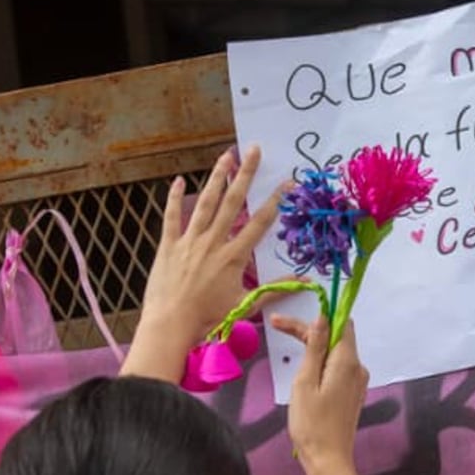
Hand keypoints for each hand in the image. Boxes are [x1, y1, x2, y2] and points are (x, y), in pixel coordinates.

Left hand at [125, 147, 285, 379]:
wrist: (170, 325)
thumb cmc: (208, 319)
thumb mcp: (246, 305)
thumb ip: (275, 290)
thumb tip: (306, 282)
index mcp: (233, 256)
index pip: (260, 222)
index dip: (275, 200)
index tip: (287, 182)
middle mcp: (213, 242)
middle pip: (233, 202)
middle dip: (245, 174)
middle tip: (254, 150)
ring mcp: (189, 241)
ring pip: (205, 202)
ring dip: (216, 177)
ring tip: (226, 156)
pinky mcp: (169, 245)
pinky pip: (171, 217)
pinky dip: (174, 198)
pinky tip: (178, 180)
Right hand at [270, 315, 368, 474]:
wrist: (328, 460)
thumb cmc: (311, 423)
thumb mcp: (305, 382)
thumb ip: (314, 348)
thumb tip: (322, 318)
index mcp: (347, 362)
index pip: (339, 323)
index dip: (316, 316)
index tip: (287, 321)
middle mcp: (358, 368)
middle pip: (336, 337)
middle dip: (309, 331)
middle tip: (276, 327)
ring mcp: (357, 382)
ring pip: (336, 353)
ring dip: (314, 348)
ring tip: (289, 355)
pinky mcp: (352, 393)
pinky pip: (337, 369)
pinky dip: (321, 364)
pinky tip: (306, 374)